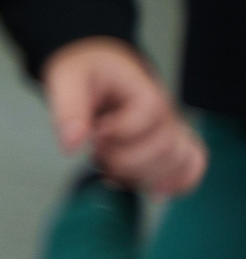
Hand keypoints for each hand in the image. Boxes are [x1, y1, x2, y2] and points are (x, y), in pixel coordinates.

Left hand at [43, 37, 205, 196]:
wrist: (97, 66)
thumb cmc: (86, 70)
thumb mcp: (66, 79)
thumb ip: (69, 109)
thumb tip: (72, 144)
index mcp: (142, 88)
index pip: (149, 113)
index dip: (119, 131)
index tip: (94, 134)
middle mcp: (163, 111)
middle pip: (165, 145)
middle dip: (126, 159)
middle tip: (97, 154)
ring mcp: (169, 128)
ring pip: (178, 159)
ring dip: (142, 175)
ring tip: (112, 170)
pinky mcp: (168, 142)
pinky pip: (192, 162)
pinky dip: (179, 181)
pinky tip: (155, 191)